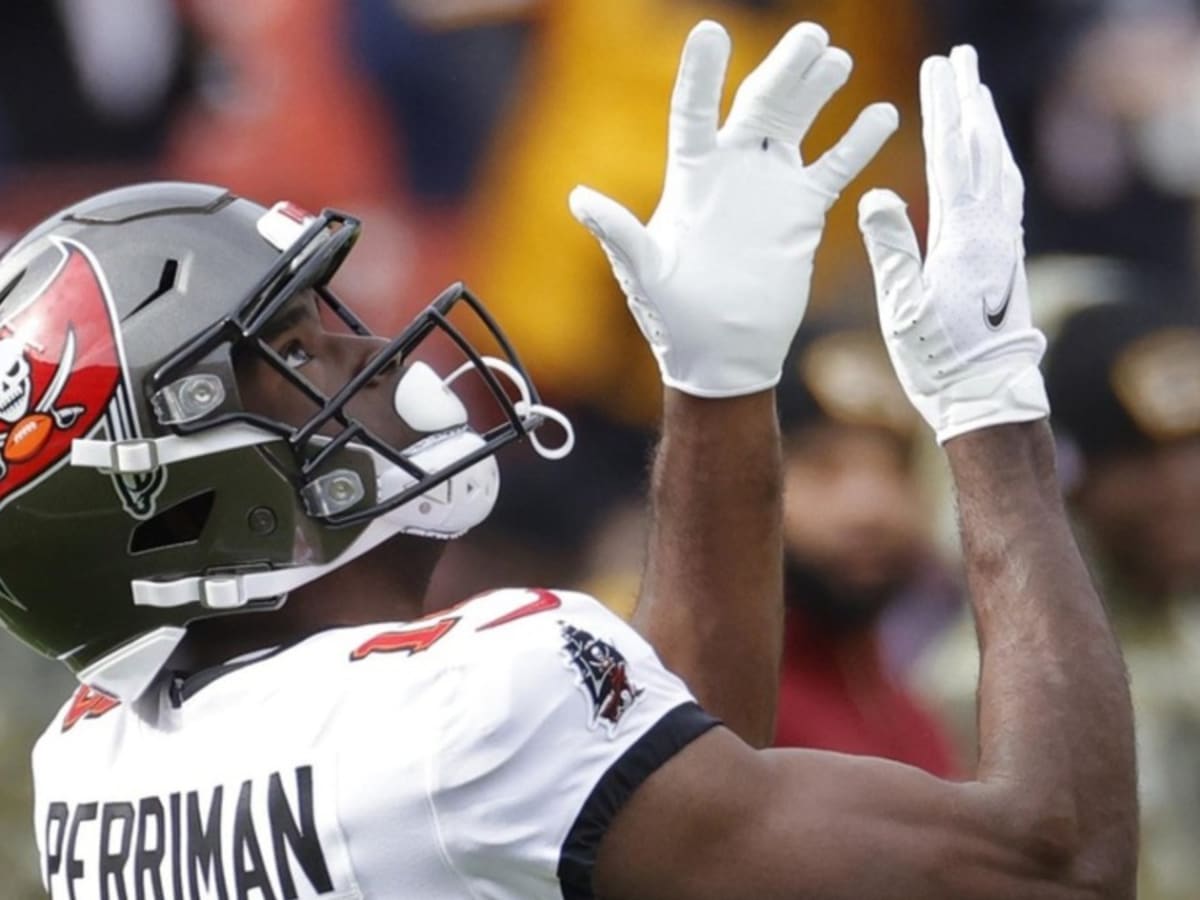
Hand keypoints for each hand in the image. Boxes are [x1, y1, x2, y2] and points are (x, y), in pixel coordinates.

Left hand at [570, 20, 897, 397]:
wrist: (720, 356)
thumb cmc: (673, 318)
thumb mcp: (644, 273)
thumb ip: (619, 233)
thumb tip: (579, 199)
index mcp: (690, 177)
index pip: (695, 111)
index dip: (701, 74)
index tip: (711, 30)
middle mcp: (731, 171)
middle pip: (759, 104)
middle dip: (783, 68)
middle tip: (810, 33)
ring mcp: (769, 188)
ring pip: (797, 123)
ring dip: (817, 90)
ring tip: (836, 57)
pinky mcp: (802, 214)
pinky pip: (833, 169)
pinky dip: (856, 143)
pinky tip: (882, 114)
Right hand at [858, 46, 1048, 443]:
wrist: (987, 393)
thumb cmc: (937, 358)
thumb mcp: (903, 308)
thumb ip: (891, 248)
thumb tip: (877, 192)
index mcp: (962, 236)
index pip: (950, 156)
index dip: (943, 108)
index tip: (936, 68)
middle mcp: (992, 229)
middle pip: (982, 147)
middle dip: (969, 98)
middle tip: (960, 57)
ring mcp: (1005, 240)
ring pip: (1001, 165)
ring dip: (988, 123)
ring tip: (977, 91)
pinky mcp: (1008, 255)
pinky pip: (1009, 191)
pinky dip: (1001, 159)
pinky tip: (996, 156)